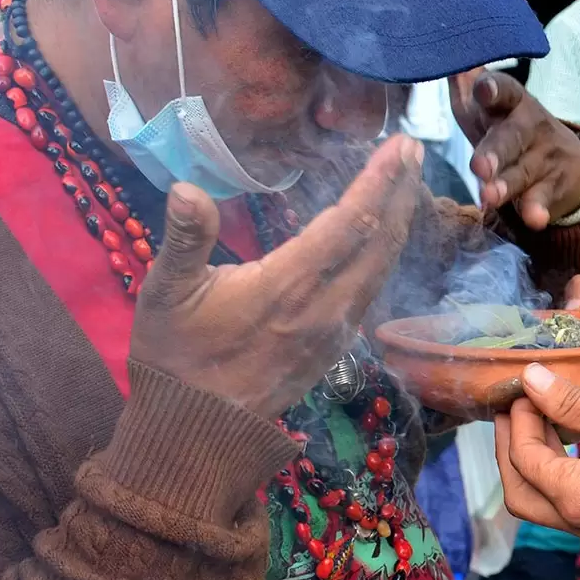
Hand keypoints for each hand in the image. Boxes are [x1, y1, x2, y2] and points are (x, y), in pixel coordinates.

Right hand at [130, 134, 424, 417]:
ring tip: (407, 182)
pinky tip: (384, 236)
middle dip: (401, 192)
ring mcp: (334, 332)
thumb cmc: (175, 355)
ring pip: (381, 269)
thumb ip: (183, 239)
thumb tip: (187, 189)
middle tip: (414, 149)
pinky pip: (371, 292)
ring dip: (398, 222)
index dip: (379, 182)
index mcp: (286, 288)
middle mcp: (323, 310)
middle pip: (379, 243)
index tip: (401, 146)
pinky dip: (384, 254)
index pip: (349, 225)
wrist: (195, 433)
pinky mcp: (335, 349)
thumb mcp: (164, 293)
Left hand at [449, 69, 579, 228]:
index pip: (504, 91)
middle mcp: (531, 125)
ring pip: (523, 171)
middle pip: (512, 136)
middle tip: (478, 167)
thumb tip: (445, 60)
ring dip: (507, 184)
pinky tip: (535, 219)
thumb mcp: (489, 109)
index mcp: (512, 101)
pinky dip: (539, 209)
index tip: (482, 90)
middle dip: (495, 151)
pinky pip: (545, 199)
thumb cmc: (510, 131)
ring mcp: (546, 157)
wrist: (570, 165)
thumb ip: (466, 87)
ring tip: (490, 196)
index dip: (492, 90)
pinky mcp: (556, 186)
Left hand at [496, 364, 579, 545]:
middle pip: (520, 494)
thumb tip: (531, 380)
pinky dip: (561, 477)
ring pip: (545, 504)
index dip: (519, 419)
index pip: (523, 458)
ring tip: (543, 421)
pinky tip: (576, 446)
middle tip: (517, 410)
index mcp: (575, 496)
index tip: (525, 386)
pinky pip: (573, 507)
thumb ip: (571, 402)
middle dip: (512, 450)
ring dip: (535, 465)